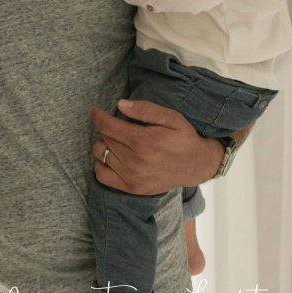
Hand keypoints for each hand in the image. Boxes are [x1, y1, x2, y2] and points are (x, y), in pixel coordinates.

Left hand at [91, 99, 223, 194]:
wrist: (197, 166)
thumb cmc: (184, 139)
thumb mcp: (171, 118)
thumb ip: (145, 109)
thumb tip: (120, 104)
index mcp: (142, 141)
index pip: (107, 126)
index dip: (98, 116)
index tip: (94, 111)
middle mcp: (134, 160)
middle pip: (104, 138)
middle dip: (106, 128)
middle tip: (116, 125)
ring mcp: (131, 176)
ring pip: (101, 154)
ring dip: (103, 144)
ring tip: (115, 140)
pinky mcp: (131, 188)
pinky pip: (102, 176)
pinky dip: (100, 164)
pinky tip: (109, 157)